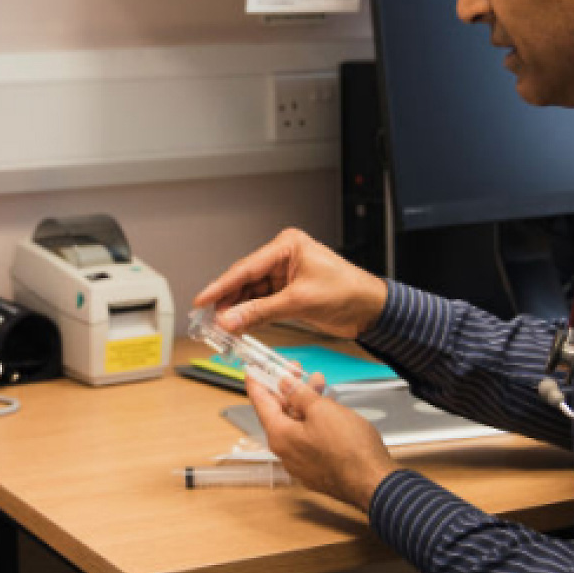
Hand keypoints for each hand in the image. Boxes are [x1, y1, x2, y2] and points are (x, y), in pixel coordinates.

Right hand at [194, 228, 388, 337]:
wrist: (372, 310)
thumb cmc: (348, 293)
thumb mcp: (300, 302)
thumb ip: (261, 312)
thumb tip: (230, 320)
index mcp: (287, 246)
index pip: (246, 267)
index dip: (221, 286)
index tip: (201, 300)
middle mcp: (283, 258)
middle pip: (245, 280)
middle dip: (227, 301)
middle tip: (207, 319)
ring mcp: (285, 276)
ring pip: (251, 294)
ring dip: (238, 311)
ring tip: (220, 327)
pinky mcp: (288, 294)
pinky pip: (262, 304)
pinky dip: (251, 316)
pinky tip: (238, 326)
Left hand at [247, 373, 398, 511]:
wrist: (373, 483)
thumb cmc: (349, 448)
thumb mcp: (322, 410)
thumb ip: (299, 394)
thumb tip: (283, 383)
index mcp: (280, 436)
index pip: (260, 403)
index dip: (257, 383)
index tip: (252, 370)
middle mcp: (285, 452)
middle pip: (279, 413)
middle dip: (288, 389)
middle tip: (296, 370)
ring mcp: (301, 463)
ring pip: (296, 425)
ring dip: (305, 402)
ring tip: (319, 383)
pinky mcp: (317, 469)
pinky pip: (308, 439)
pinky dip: (313, 421)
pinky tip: (328, 410)